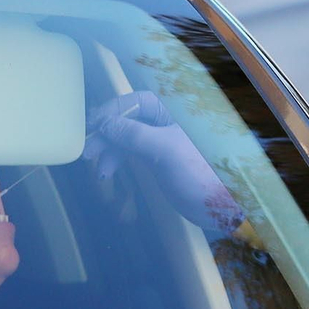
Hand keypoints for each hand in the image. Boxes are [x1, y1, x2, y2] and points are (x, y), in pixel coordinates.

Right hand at [84, 92, 241, 231]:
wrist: (220, 208)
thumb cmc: (200, 174)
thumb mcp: (165, 151)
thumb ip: (134, 134)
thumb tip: (105, 123)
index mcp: (174, 112)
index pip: (137, 100)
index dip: (113, 110)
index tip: (93, 125)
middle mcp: (166, 122)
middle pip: (128, 118)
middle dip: (107, 134)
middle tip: (88, 151)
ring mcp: (161, 140)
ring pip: (126, 136)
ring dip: (109, 150)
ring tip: (98, 169)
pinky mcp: (157, 158)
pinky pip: (130, 151)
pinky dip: (117, 160)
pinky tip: (107, 173)